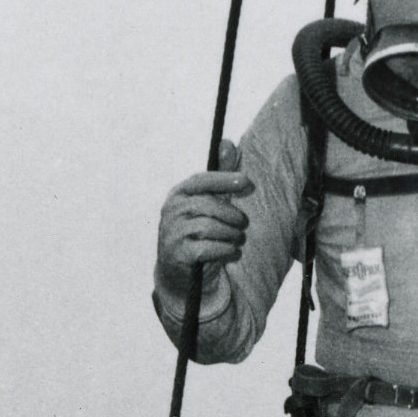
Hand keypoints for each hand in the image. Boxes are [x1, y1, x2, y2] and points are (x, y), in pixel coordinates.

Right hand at [155, 139, 251, 291]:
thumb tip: (227, 143)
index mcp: (178, 195)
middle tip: (243, 224)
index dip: (224, 179)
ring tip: (237, 239)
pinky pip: (208, 248)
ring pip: (210, 227)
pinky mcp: (178, 254)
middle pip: (208, 205)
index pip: (201, 181)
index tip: (246, 181)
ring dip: (231, 234)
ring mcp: (172, 233)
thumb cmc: (197, 234)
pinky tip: (231, 252)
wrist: (178, 274)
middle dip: (232, 215)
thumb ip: (219, 178)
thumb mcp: (208, 205)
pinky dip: (225, 250)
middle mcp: (171, 211)